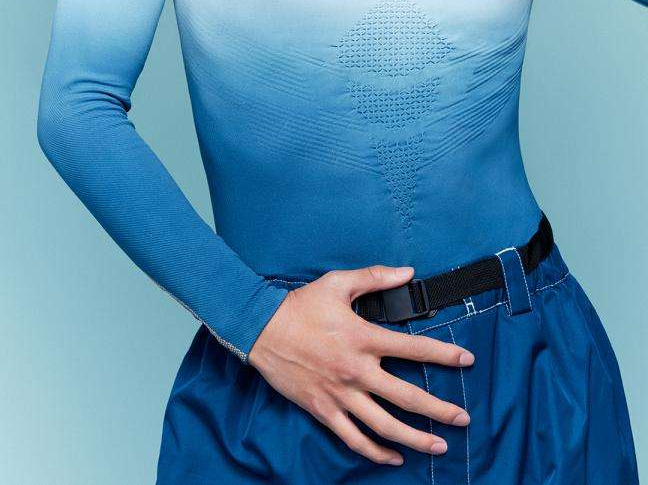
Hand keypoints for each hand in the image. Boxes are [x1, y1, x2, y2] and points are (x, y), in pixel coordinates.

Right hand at [248, 263, 472, 466]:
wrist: (261, 329)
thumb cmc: (301, 305)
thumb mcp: (338, 283)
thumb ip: (375, 278)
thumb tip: (407, 273)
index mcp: (363, 338)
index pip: (413, 349)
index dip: (444, 355)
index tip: (467, 361)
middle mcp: (356, 371)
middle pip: (406, 397)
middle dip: (439, 410)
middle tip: (463, 418)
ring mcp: (340, 394)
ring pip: (385, 425)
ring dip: (415, 438)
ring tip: (439, 446)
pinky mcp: (324, 410)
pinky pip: (354, 438)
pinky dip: (375, 452)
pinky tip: (393, 457)